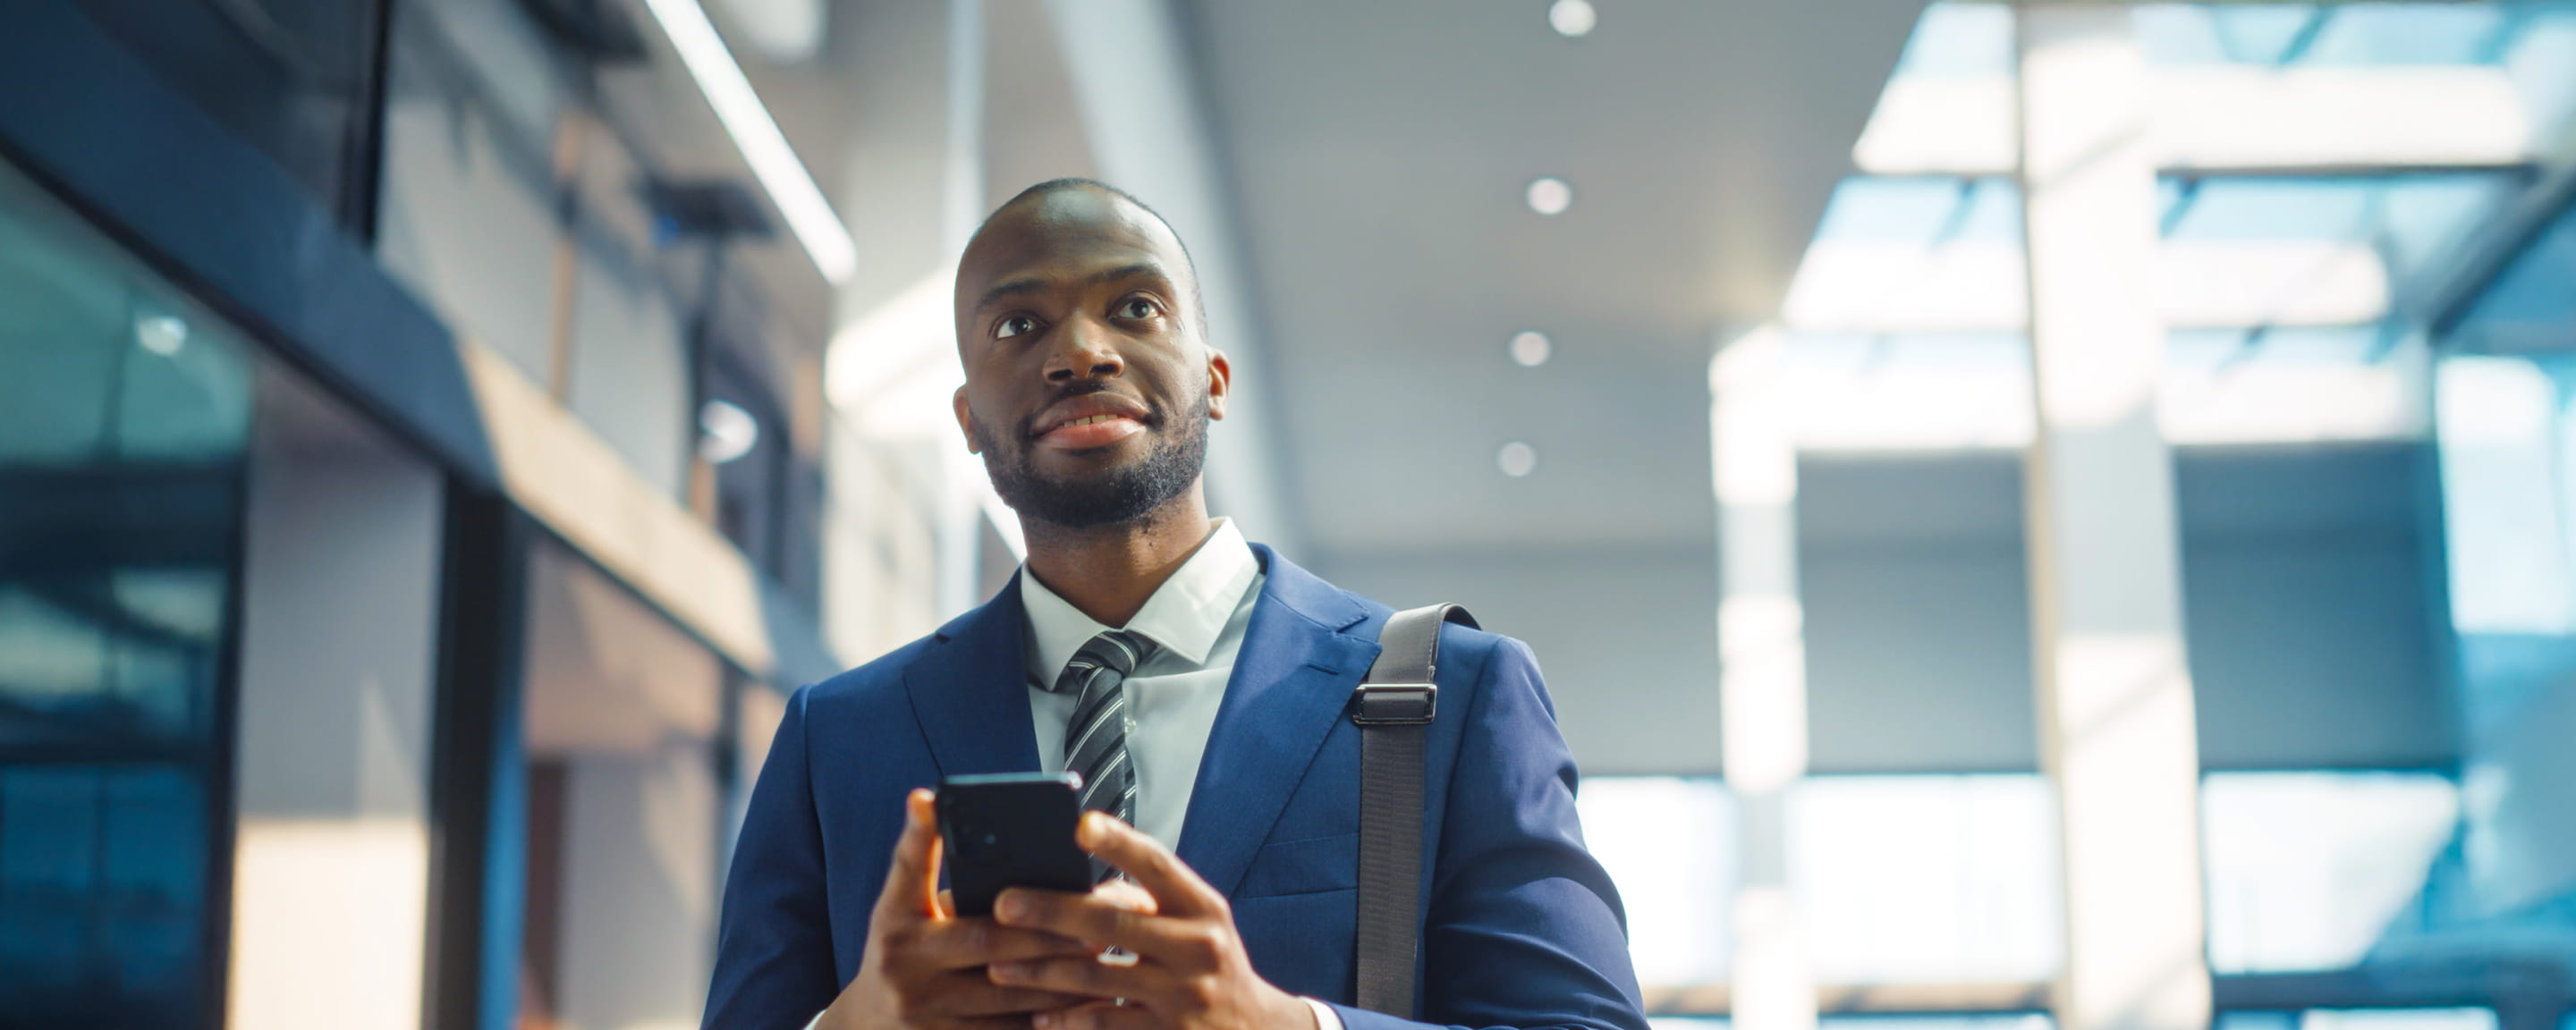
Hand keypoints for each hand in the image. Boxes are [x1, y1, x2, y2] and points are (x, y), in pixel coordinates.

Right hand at [819, 789, 1101, 1029]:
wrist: (871, 1024)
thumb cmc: (901, 950)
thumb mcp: (901, 906)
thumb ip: (923, 863)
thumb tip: (935, 801)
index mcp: (893, 921)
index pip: (908, 869)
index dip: (923, 835)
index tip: (939, 800)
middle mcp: (904, 967)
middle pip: (987, 942)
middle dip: (1047, 930)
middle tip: (1098, 918)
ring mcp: (927, 1014)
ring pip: (1008, 994)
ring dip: (1060, 976)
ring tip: (1103, 958)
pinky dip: (1048, 1018)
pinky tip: (1083, 1003)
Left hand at [985, 813, 1317, 1029]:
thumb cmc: (1210, 965)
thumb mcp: (1197, 923)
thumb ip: (1147, 901)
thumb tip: (1077, 883)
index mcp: (1203, 908)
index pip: (1158, 864)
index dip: (1119, 843)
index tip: (1080, 825)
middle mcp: (1197, 948)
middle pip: (1113, 923)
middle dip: (1051, 911)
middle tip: (1003, 903)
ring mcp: (1182, 996)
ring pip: (1097, 978)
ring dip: (1041, 970)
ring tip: (998, 964)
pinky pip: (1103, 1025)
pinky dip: (1065, 1019)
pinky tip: (1036, 1013)